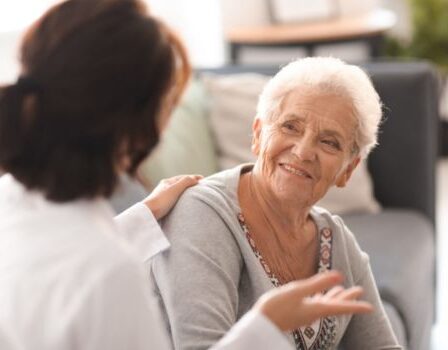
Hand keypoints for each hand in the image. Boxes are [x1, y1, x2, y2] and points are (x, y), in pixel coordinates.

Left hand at [143, 175, 202, 219]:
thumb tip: (195, 179)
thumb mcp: (175, 189)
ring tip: (193, 194)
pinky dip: (181, 198)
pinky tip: (182, 203)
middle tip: (199, 185)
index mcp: (167, 182)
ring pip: (176, 191)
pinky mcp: (161, 206)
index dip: (193, 177)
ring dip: (185, 191)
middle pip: (179, 183)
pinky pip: (174, 199)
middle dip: (189, 183)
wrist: (147, 214)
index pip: (183, 177)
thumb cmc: (161, 201)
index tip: (203, 179)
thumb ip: (185, 182)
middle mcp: (164, 188)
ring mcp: (162, 197)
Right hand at [253, 271, 372, 331]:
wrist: (260, 324)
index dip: (356, 306)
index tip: (370, 307)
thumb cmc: (276, 307)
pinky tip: (319, 294)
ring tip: (342, 289)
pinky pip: (315, 304)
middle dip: (348, 297)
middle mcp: (313, 313)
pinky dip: (321, 297)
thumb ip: (317, 283)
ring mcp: (305, 313)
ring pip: (325, 304)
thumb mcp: (297, 291)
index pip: (340, 307)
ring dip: (335, 296)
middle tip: (359, 290)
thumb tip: (339, 275)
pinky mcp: (297, 312)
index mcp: (316, 309)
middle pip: (335, 305)